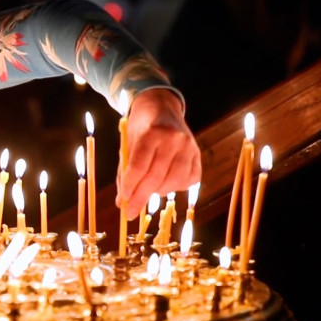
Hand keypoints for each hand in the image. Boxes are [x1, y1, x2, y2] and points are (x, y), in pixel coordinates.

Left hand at [117, 88, 201, 218]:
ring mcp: (189, 146)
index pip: (139, 166)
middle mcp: (173, 139)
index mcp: (151, 133)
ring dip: (159, 192)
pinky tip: (165, 184)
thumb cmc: (140, 129)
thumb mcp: (127, 145)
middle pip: (156, 176)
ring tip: (148, 190)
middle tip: (131, 212)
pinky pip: (190, 179)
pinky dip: (176, 187)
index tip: (123, 202)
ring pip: (175, 181)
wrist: (161, 108)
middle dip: (141, 197)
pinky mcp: (198, 154)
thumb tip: (122, 203)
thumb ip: (124, 173)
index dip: (130, 186)